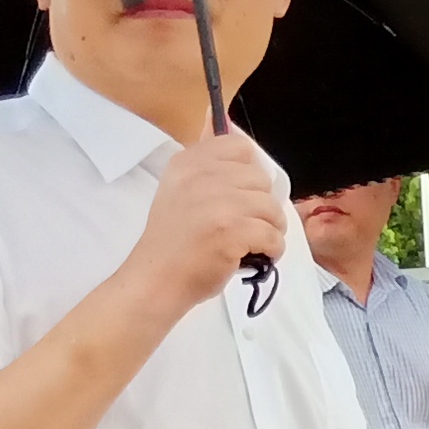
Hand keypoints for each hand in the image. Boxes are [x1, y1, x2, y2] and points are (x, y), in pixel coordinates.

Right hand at [128, 129, 293, 314]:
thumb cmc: (173, 243)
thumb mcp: (180, 193)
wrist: (155, 281)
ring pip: (271, 206)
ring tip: (255, 242)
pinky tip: (259, 255)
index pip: (239, 147)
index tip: (243, 194)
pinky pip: (273, 234)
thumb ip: (210, 174)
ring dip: (271, 227)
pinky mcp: (232, 230)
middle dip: (262, 204)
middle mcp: (201, 176)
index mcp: (187, 163)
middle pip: (260, 178)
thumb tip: (257, 169)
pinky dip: (273, 249)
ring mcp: (218, 202)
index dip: (250, 172)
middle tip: (250, 224)